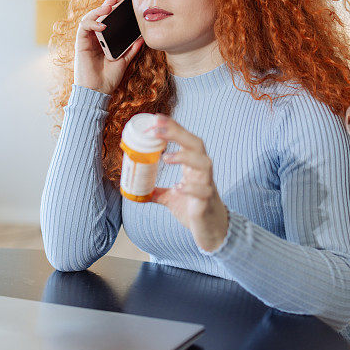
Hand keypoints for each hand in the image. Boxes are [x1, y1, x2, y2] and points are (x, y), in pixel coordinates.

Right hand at [74, 0, 145, 94]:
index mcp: (104, 40)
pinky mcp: (81, 43)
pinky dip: (92, 23)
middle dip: (107, 3)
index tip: (124, 0)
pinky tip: (103, 25)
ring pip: (89, 18)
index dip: (114, 8)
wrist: (98, 91)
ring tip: (109, 6)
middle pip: (98, 15)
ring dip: (99, 10)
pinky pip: (84, 27)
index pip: (108, 20)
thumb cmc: (109, 78)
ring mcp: (87, 40)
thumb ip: (131, 49)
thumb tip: (142, 38)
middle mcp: (94, 38)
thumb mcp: (124, 61)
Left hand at [149, 114, 229, 252]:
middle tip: (157, 129)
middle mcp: (202, 172)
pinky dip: (191, 187)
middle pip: (196, 144)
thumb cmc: (194, 209)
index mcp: (193, 166)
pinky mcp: (207, 202)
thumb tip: (137, 191)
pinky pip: (204, 191)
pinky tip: (178, 187)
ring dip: (185, 157)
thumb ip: (156, 192)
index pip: (185, 140)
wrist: (212, 231)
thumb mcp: (171, 198)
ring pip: (204, 163)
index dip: (173, 128)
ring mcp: (207, 185)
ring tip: (166, 158)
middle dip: (178, 134)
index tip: (157, 118)